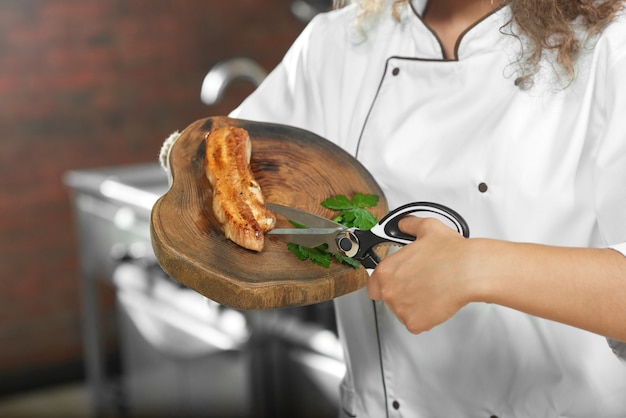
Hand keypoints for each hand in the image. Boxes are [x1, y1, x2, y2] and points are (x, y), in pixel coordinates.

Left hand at [368, 216, 475, 333]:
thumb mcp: (426, 228)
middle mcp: (389, 291)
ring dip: (413, 305)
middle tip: (420, 284)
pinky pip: (416, 323)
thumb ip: (409, 225)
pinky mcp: (415, 323)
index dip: (384, 283)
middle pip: (388, 298)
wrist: (469, 271)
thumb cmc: (450, 253)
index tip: (396, 281)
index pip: (373, 285)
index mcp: (386, 270)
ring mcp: (401, 309)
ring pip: (403, 311)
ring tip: (431, 291)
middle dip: (402, 293)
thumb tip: (404, 224)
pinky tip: (436, 302)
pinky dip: (425, 317)